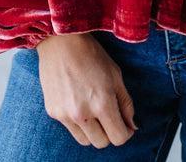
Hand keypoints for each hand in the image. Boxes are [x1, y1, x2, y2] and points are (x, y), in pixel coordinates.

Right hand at [35, 32, 137, 147]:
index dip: (125, 132)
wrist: (61, 42)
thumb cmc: (91, 54)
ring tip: (93, 110)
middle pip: (102, 143)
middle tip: (109, 116)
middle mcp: (83, 113)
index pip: (118, 138)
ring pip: (85, 141)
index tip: (125, 125)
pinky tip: (78, 101)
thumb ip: (125, 103)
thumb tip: (132, 126)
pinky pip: (70, 128)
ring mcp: (65, 115)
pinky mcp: (53, 112)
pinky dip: (78, 122)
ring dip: (93, 131)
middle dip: (109, 132)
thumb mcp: (116, 75)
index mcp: (102, 103)